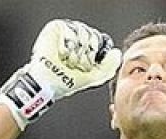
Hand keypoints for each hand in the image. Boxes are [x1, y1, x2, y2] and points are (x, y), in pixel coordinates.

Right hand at [0, 19, 121, 129]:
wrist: (47, 83)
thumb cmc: (67, 81)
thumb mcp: (94, 77)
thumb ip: (109, 67)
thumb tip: (117, 53)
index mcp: (89, 47)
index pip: (101, 43)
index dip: (94, 57)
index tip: (84, 67)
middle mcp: (79, 37)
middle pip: (92, 38)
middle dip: (84, 57)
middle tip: (74, 65)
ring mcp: (68, 31)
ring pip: (82, 34)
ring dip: (74, 53)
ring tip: (66, 61)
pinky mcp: (56, 28)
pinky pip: (70, 31)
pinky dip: (66, 47)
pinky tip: (60, 54)